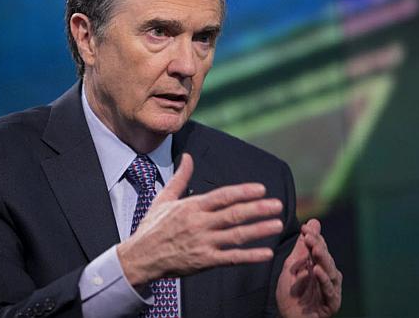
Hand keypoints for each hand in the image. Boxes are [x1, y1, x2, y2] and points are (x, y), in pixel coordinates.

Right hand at [117, 153, 283, 284]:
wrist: (140, 257)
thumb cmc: (152, 227)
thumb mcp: (164, 199)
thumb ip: (180, 178)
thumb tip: (188, 157)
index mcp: (192, 207)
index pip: (222, 196)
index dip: (243, 192)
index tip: (261, 189)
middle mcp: (199, 224)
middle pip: (234, 214)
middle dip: (258, 209)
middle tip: (278, 205)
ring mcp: (203, 243)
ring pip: (236, 235)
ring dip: (259, 230)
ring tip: (278, 224)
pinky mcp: (204, 262)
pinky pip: (231, 258)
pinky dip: (249, 256)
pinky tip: (266, 253)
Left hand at [276, 219, 341, 317]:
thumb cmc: (290, 295)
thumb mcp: (291, 267)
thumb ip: (301, 247)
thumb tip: (313, 221)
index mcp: (318, 265)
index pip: (318, 247)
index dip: (313, 236)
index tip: (305, 227)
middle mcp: (327, 274)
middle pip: (325, 257)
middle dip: (317, 245)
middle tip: (308, 236)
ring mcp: (331, 288)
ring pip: (330, 271)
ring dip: (322, 259)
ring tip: (314, 249)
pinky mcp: (332, 302)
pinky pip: (329, 289)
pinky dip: (323, 280)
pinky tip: (317, 270)